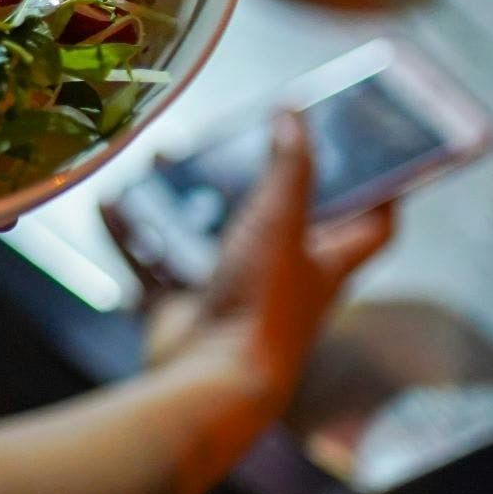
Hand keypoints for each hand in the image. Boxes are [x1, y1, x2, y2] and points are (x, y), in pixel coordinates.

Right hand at [143, 112, 394, 406]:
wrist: (209, 380)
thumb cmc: (264, 306)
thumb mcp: (282, 221)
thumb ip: (289, 166)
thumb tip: (294, 114)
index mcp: (327, 261)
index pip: (373, 224)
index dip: (380, 188)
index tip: (372, 152)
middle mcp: (286, 277)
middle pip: (282, 222)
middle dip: (258, 181)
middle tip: (240, 140)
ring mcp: (235, 294)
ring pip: (211, 237)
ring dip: (187, 202)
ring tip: (166, 161)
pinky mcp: (188, 307)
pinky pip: (157, 261)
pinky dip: (133, 233)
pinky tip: (112, 204)